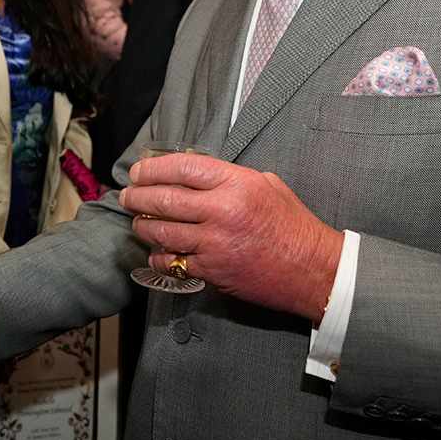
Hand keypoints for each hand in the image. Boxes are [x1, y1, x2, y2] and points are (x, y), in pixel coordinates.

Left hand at [122, 153, 342, 322]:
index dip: (152, 168)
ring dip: (142, 226)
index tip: (138, 171)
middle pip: (163, 199)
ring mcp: (214, 243)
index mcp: (236, 184)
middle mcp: (221, 211)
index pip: (181, 168)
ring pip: (161, 231)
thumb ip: (228, 177)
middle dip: (137, 196)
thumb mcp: (265, 184)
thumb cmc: (292, 225)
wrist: (313, 269)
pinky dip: (159, 256)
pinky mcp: (211, 270)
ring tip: (137, 221)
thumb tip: (192, 173)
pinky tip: (157, 251)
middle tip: (128, 196)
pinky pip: (172, 261)